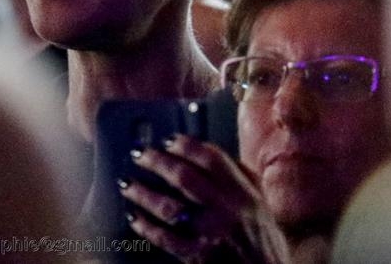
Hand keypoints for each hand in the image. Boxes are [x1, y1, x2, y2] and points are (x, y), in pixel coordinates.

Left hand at [118, 135, 286, 263]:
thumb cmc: (262, 239)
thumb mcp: (258, 201)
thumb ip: (237, 175)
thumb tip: (206, 150)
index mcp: (242, 193)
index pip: (211, 159)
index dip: (186, 145)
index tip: (168, 139)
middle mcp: (225, 211)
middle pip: (184, 177)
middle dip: (156, 162)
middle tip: (139, 154)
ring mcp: (209, 234)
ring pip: (169, 207)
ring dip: (143, 193)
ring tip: (127, 183)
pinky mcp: (196, 256)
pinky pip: (164, 238)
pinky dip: (145, 226)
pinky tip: (134, 216)